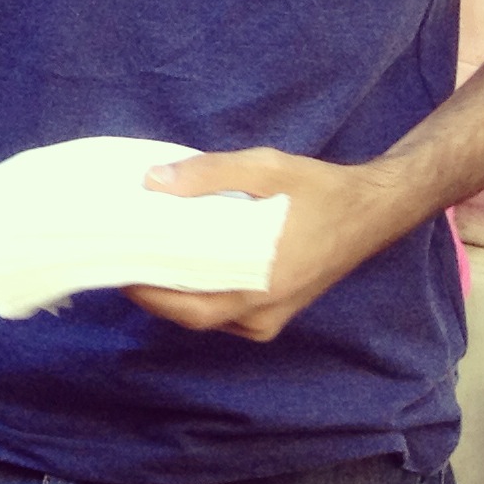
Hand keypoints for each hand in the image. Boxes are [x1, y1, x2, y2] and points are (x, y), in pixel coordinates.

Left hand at [125, 148, 408, 341]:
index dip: (146, 294)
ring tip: (138, 255)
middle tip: (117, 257)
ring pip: (206, 314)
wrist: (371, 209)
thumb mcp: (265, 168)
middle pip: (191, 315)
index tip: (113, 267)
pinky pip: (224, 308)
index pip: (189, 308)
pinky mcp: (273, 309)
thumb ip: (209, 173)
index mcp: (263, 286)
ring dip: (172, 291)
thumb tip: (153, 182)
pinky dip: (196, 290)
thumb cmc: (318, 191)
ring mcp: (270, 315)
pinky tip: (175, 260)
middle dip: (150, 292)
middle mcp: (263, 313)